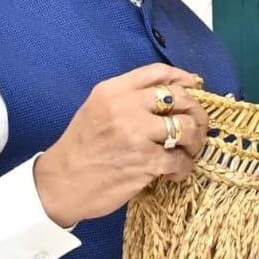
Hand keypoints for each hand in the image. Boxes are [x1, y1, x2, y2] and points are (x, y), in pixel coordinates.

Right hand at [34, 64, 208, 226]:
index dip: (183, 78)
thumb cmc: (81, 149)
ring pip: (187, 128)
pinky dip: (183, 168)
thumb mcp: (97, 110)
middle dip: (197, 114)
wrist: (61, 184)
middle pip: (181, 98)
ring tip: (186, 152)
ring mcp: (137, 135)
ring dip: (194, 142)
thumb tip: (171, 93)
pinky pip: (181, 160)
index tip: (195, 87)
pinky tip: (173, 173)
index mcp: (112, 91)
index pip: (158, 73)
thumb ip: (128, 99)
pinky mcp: (146, 162)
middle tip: (196, 128)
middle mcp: (125, 108)